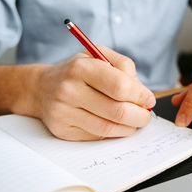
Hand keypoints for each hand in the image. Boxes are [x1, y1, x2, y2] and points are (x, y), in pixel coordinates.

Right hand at [31, 46, 155, 140]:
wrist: (42, 88)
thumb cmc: (78, 71)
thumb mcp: (99, 56)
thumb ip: (124, 66)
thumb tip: (143, 92)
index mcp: (81, 68)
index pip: (120, 86)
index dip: (141, 96)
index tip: (149, 99)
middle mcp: (69, 90)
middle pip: (117, 111)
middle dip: (140, 116)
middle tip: (146, 114)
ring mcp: (63, 112)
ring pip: (108, 128)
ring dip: (130, 127)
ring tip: (135, 121)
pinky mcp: (62, 130)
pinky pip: (97, 136)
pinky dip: (114, 133)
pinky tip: (118, 125)